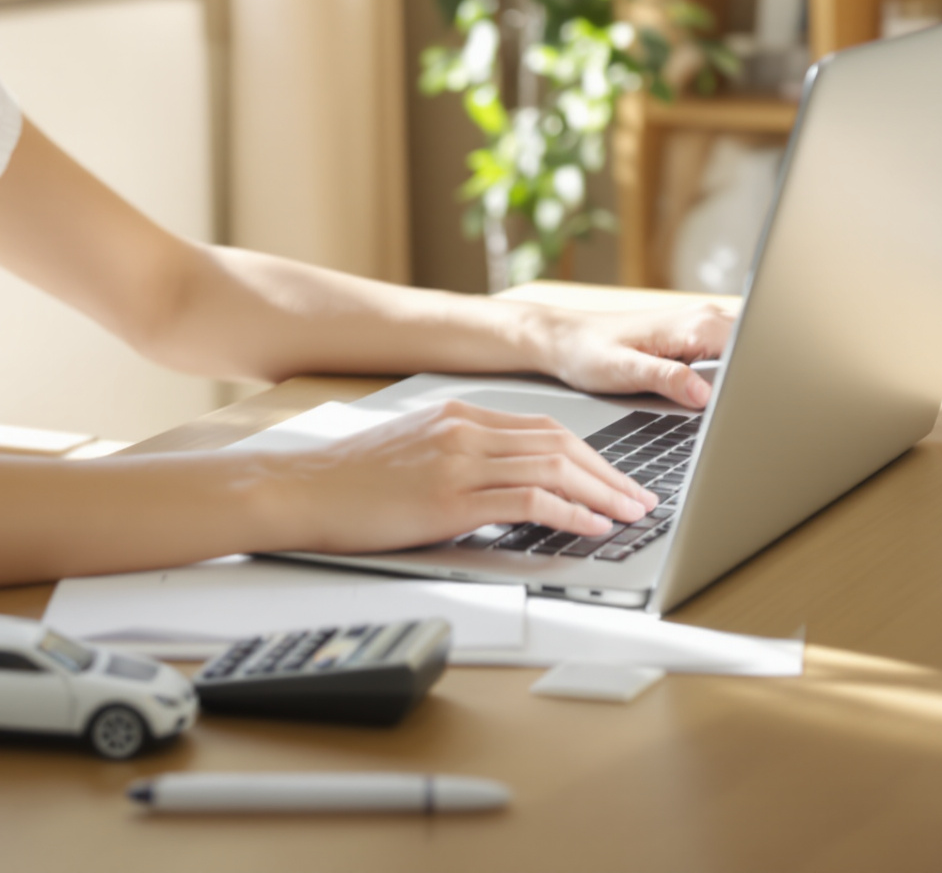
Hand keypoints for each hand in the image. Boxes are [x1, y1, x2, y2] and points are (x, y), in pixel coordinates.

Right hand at [253, 401, 656, 554]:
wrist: (300, 488)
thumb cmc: (351, 482)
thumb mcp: (415, 454)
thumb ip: (462, 458)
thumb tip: (510, 488)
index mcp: (458, 415)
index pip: (544, 427)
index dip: (591, 454)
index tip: (617, 478)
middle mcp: (464, 428)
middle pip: (559, 442)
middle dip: (609, 472)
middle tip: (640, 498)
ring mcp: (457, 458)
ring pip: (553, 466)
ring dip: (601, 493)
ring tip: (629, 515)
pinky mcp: (448, 495)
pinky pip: (527, 497)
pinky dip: (568, 511)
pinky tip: (589, 527)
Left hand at [525, 300, 734, 407]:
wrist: (566, 339)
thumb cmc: (588, 352)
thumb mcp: (624, 370)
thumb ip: (666, 379)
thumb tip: (705, 396)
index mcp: (695, 325)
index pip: (752, 354)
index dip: (755, 386)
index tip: (749, 412)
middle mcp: (704, 318)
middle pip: (753, 354)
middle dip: (752, 385)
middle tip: (741, 419)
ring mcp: (702, 324)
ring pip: (743, 354)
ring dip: (741, 380)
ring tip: (726, 408)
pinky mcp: (695, 335)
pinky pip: (728, 355)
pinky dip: (728, 376)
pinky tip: (714, 395)